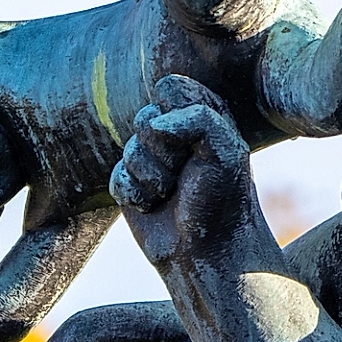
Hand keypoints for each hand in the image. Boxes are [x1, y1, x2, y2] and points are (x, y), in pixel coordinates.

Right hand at [109, 97, 261, 269]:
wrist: (208, 253)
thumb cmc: (222, 198)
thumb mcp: (224, 148)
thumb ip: (197, 117)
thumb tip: (154, 124)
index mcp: (200, 113)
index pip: (170, 87)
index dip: (178, 114)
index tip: (201, 143)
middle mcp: (173, 132)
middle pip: (144, 117)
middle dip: (165, 151)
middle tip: (188, 174)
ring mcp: (149, 158)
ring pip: (129, 150)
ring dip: (153, 178)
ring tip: (174, 194)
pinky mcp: (130, 184)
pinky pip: (117, 177)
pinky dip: (137, 196)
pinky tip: (155, 207)